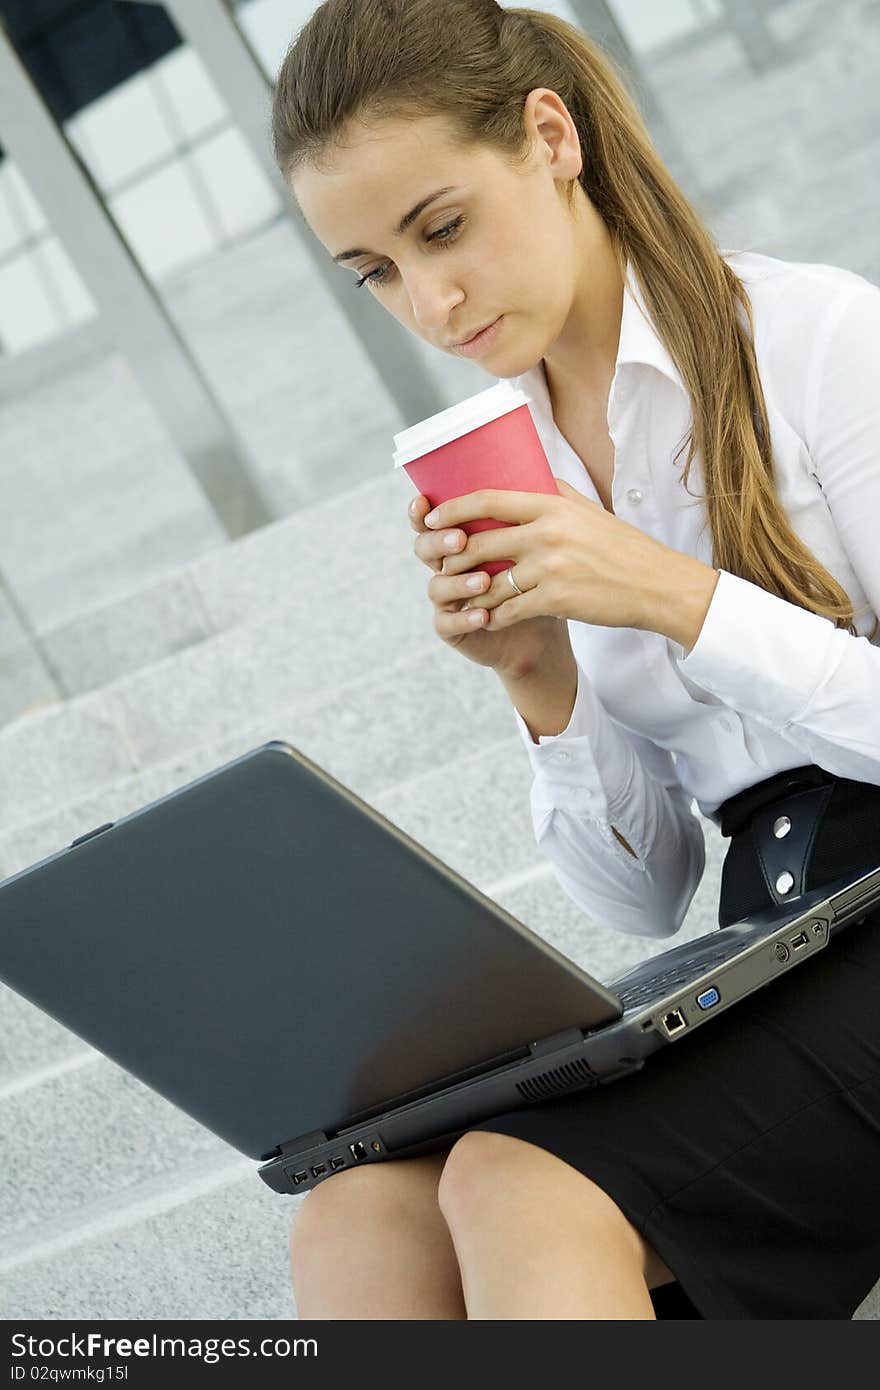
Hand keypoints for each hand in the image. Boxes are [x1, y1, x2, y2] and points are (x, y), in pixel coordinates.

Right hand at [408, 493, 572, 676]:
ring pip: (436, 586)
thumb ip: (527, 512)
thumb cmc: (541, 577)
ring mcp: (447, 598)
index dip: (420, 512)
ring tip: (484, 581)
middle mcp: (447, 566)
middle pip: (424, 548)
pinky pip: (447, 623)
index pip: (432, 520)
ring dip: (458, 582)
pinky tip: (483, 616)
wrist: (547, 626)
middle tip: (461, 540)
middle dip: (438, 542)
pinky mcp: (453, 629)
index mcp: (461, 539)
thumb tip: (540, 468)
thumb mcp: (536, 542)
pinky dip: (465, 618)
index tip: (424, 501)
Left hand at [424, 479, 719, 646]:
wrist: (657, 585)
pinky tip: (486, 619)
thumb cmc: (622, 547)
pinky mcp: (555, 601)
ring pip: (490, 582)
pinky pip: (508, 610)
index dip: (453, 509)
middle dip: (453, 556)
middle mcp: (547, 534)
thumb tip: (528, 473)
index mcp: (552, 506)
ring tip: (460, 596)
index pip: (488, 500)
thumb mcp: (589, 510)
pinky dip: (493, 617)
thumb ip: (555, 493)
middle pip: (479, 543)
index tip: (432, 518)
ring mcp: (550, 569)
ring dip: (471, 592)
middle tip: (440, 564)